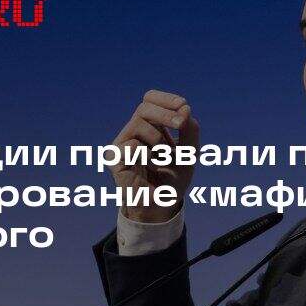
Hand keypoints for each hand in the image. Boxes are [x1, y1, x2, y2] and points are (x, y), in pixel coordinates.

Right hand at [110, 90, 199, 222]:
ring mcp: (122, 144)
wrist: (162, 206)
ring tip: (166, 157)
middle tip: (181, 123)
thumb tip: (184, 108)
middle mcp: (134, 132)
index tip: (183, 105)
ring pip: (138, 123)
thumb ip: (190, 131)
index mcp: (150, 126)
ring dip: (159, 139)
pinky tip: (150, 167)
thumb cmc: (173, 178)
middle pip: (144, 107)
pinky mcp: (114, 160)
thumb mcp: (190, 153)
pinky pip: (131, 146)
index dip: (165, 98)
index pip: (150, 100)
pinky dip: (147, 155)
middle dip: (165, 112)